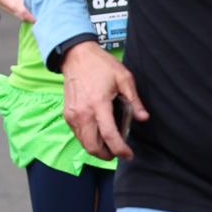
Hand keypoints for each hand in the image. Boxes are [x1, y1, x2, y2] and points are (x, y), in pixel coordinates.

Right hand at [61, 41, 146, 158]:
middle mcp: (83, 113)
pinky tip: (98, 134)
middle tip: (118, 152)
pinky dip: (88, 140)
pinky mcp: (68, 115)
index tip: (128, 155)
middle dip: (107, 155)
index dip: (120, 149)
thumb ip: (134, 101)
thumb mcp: (124, 78)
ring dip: (97, 149)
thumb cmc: (100, 65)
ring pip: (84, 143)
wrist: (76, 56)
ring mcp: (73, 115)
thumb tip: (143, 118)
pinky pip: (78, 135)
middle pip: (92, 146)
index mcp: (99, 104)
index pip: (109, 135)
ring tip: (109, 145)